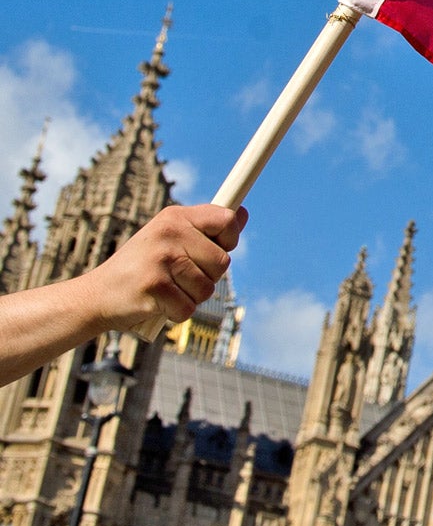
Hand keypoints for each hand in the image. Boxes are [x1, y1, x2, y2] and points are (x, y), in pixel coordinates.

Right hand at [83, 204, 246, 329]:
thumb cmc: (140, 267)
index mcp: (175, 217)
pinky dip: (177, 313)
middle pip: (223, 262)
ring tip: (167, 290)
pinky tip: (158, 304)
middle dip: (207, 277)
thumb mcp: (169, 238)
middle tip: (179, 277)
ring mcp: (161, 260)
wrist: (96, 295)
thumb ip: (207, 229)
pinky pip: (189, 308)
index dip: (228, 240)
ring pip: (208, 289)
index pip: (227, 219)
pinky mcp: (155, 287)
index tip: (213, 249)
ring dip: (191, 297)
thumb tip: (243, 212)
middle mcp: (169, 233)